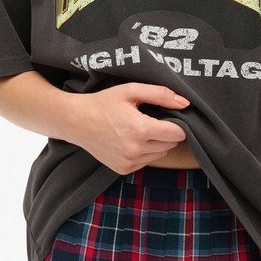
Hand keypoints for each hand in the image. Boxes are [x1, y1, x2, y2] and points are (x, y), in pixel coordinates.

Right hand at [70, 81, 190, 174]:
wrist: (76, 121)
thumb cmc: (104, 103)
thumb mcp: (131, 91)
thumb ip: (160, 94)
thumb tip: (185, 103)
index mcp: (139, 129)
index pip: (177, 134)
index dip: (177, 123)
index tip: (167, 116)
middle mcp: (135, 150)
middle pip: (170, 144)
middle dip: (166, 132)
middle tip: (149, 119)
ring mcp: (128, 162)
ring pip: (160, 154)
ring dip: (156, 143)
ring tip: (138, 129)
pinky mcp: (123, 169)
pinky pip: (147, 162)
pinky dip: (144, 152)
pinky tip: (130, 140)